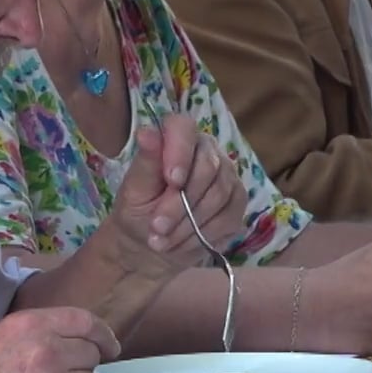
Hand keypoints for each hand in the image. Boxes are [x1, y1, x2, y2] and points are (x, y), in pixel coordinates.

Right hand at [0, 307, 120, 372]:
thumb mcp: (3, 336)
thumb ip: (40, 333)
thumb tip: (77, 339)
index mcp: (29, 324)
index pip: (84, 321)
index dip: (102, 334)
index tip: (108, 344)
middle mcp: (44, 348)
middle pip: (91, 351)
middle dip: (86, 361)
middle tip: (70, 371)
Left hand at [109, 113, 244, 262]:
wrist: (153, 244)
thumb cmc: (139, 211)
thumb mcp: (134, 191)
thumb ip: (145, 163)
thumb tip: (146, 132)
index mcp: (177, 140)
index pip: (184, 128)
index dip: (180, 153)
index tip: (171, 181)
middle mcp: (206, 152)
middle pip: (208, 167)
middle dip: (180, 203)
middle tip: (157, 226)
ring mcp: (227, 176)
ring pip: (219, 194)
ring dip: (189, 223)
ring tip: (163, 240)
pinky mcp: (237, 202)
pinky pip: (228, 217)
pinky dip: (203, 234)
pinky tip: (182, 243)